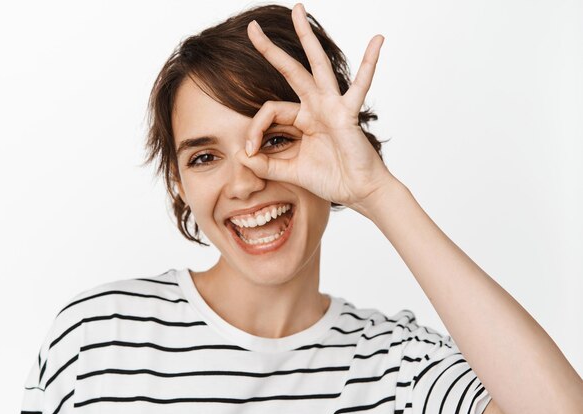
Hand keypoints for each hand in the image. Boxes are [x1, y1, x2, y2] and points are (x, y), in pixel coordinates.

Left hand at [237, 3, 394, 209]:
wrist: (357, 191)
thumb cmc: (330, 179)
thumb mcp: (289, 171)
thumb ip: (265, 164)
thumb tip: (240, 156)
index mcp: (301, 118)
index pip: (269, 110)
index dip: (253, 128)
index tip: (249, 151)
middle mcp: (315, 106)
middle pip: (290, 70)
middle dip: (270, 49)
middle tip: (252, 27)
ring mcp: (332, 106)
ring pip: (316, 66)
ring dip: (306, 38)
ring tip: (298, 10)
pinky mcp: (348, 113)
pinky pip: (360, 85)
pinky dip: (369, 63)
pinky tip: (377, 40)